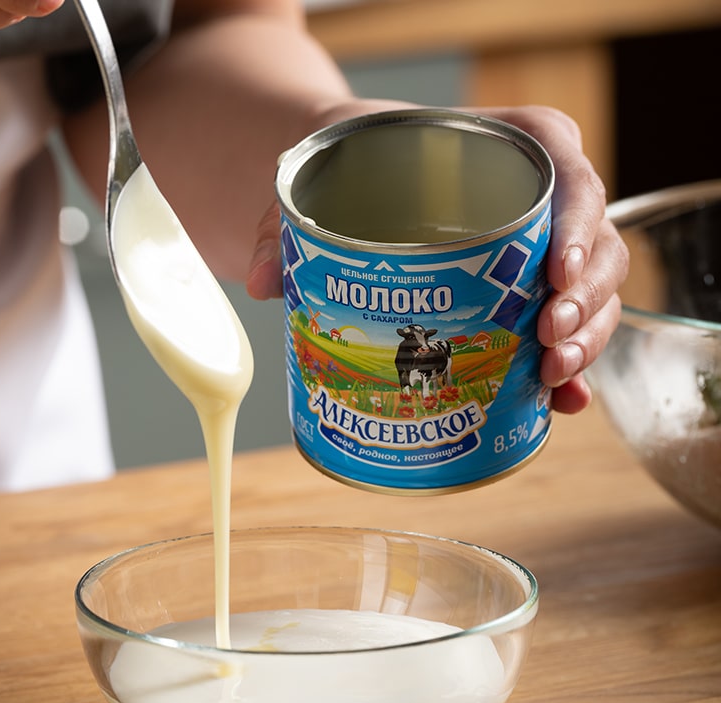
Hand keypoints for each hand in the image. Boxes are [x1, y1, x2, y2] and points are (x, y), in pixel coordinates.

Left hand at [247, 100, 628, 415]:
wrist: (351, 182)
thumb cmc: (353, 170)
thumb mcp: (318, 182)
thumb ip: (284, 224)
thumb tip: (259, 278)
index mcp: (507, 149)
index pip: (570, 172)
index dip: (577, 225)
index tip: (555, 273)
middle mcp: (539, 198)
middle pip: (594, 245)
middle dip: (584, 301)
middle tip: (548, 341)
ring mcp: (540, 253)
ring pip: (592, 292)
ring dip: (585, 338)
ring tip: (552, 374)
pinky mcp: (529, 300)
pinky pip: (568, 333)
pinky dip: (571, 369)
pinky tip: (560, 402)